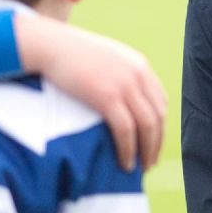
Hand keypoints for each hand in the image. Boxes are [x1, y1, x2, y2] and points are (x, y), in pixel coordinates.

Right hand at [13, 12, 166, 171]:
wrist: (51, 45)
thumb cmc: (71, 53)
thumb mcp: (105, 59)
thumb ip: (119, 74)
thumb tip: (120, 96)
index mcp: (140, 65)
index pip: (160, 101)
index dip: (160, 126)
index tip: (154, 143)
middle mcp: (138, 75)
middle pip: (158, 116)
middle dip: (157, 143)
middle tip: (150, 162)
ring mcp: (124, 85)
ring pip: (147, 126)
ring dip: (147, 151)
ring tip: (140, 167)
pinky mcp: (107, 97)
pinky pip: (126, 131)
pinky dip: (128, 150)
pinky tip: (125, 163)